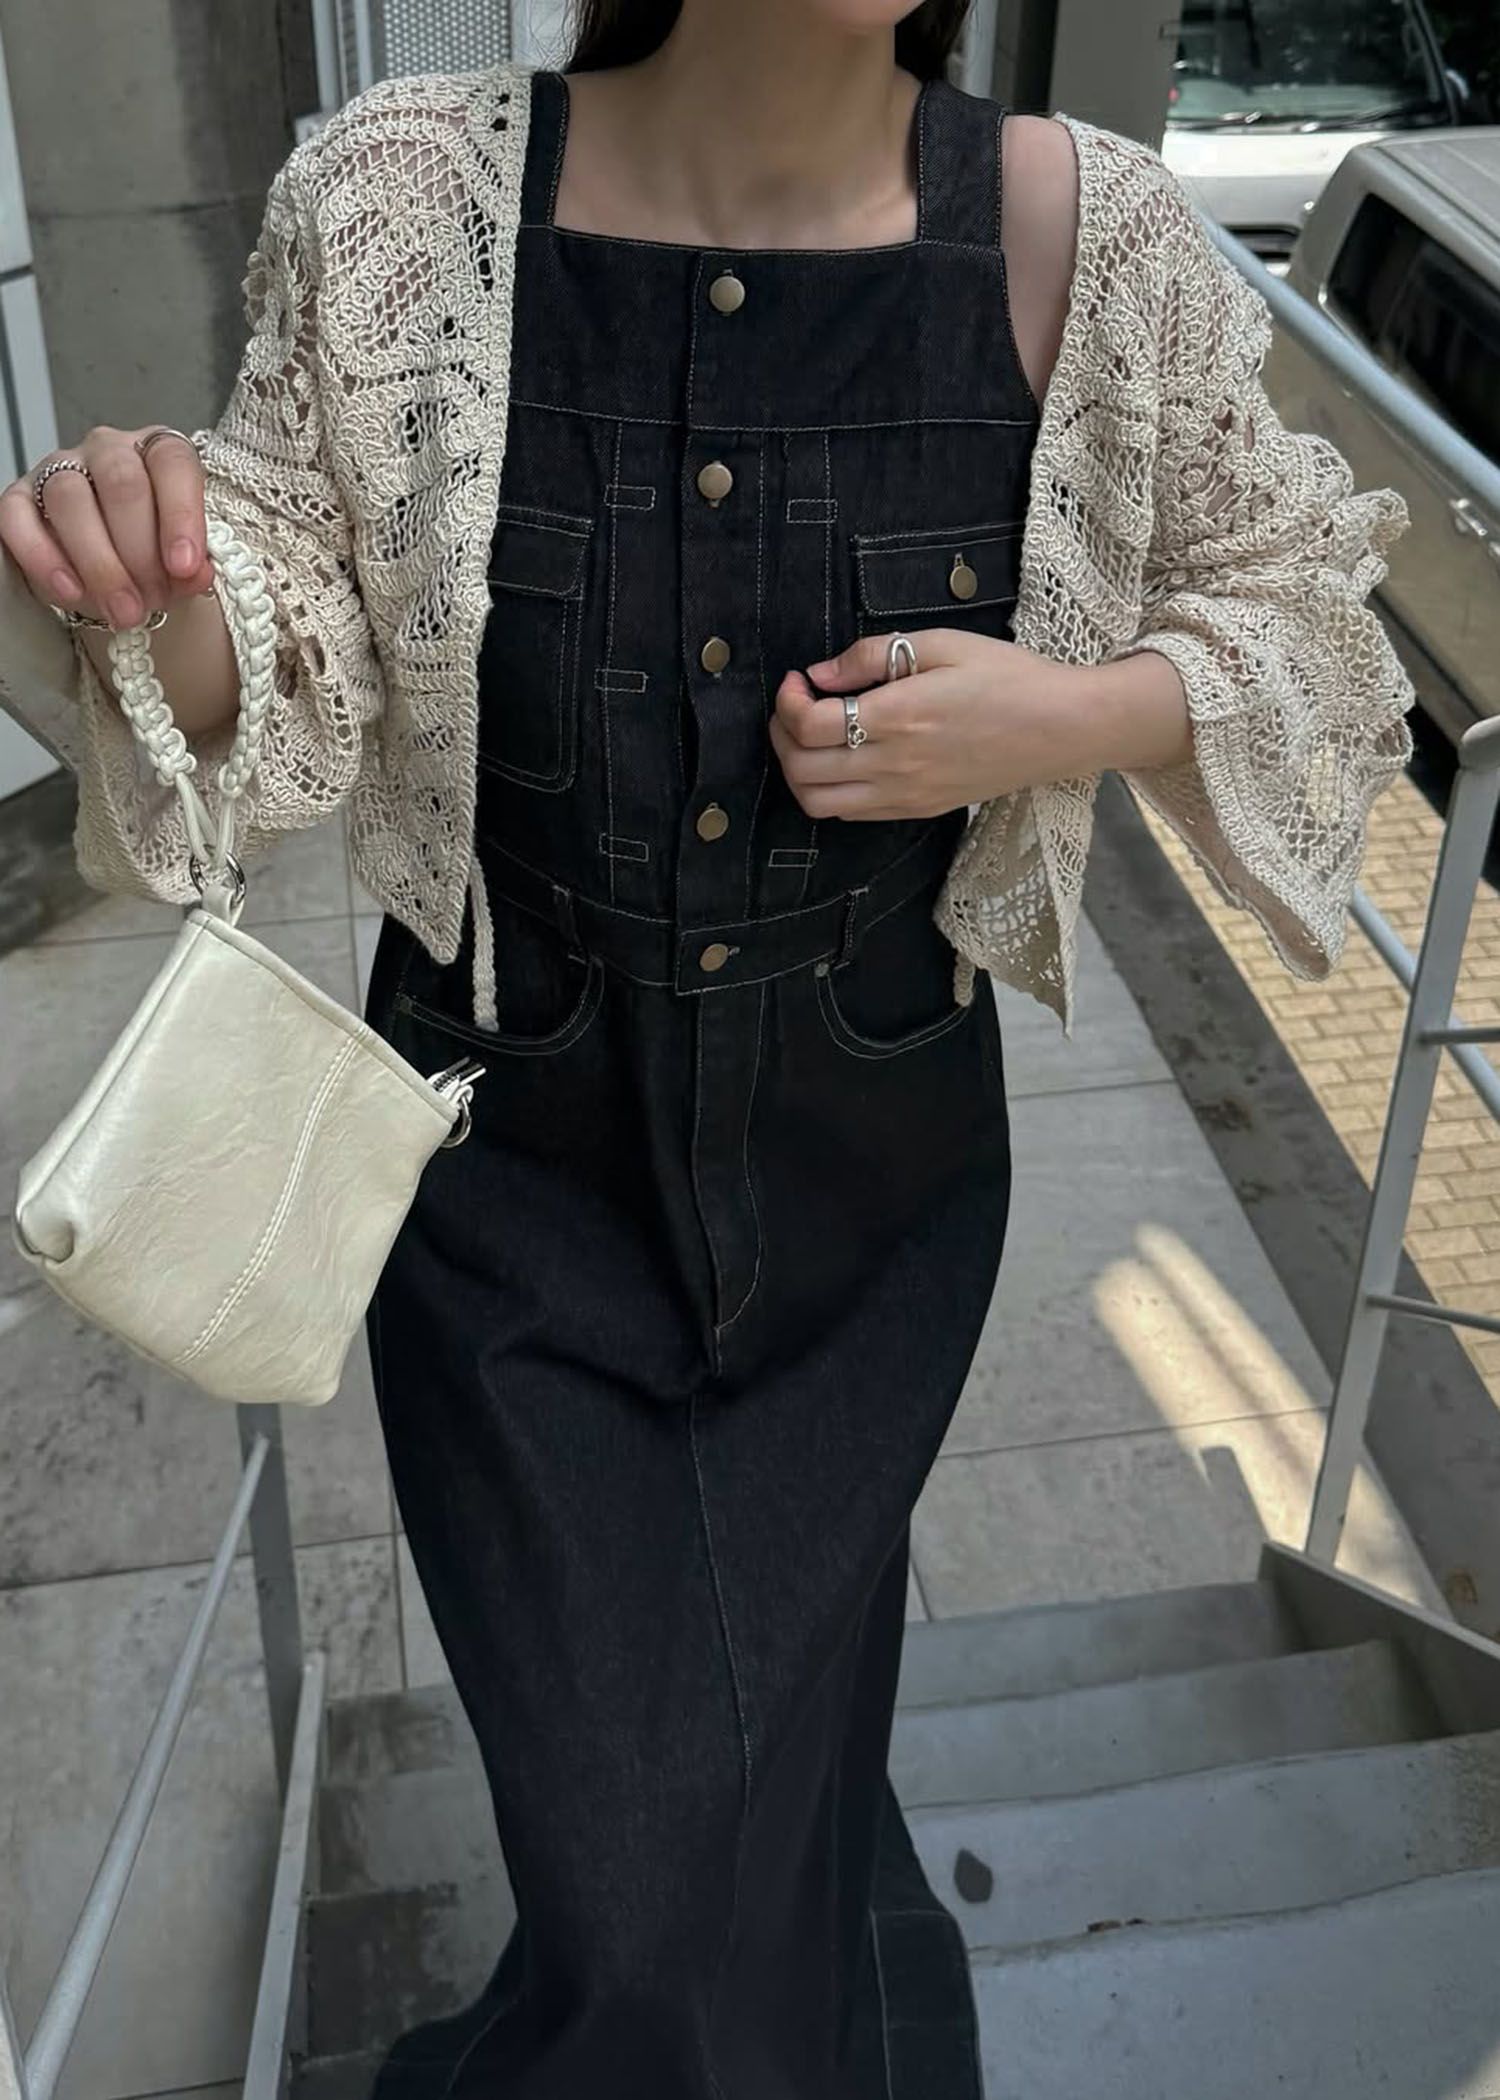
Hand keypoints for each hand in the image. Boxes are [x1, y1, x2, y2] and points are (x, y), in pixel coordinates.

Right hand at [0, 425, 215, 632]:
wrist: (116, 574)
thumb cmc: (155, 556)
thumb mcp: (181, 564)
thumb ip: (192, 566)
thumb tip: (195, 573)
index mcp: (156, 454)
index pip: (172, 463)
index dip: (181, 516)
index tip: (184, 566)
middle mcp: (109, 451)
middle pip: (121, 483)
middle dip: (140, 553)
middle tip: (150, 601)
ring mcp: (60, 468)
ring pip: (70, 498)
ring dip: (99, 564)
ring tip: (122, 610)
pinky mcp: (20, 498)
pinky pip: (18, 517)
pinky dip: (43, 557)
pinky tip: (70, 591)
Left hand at [769, 628, 1092, 822]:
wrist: (1062, 728)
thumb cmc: (1008, 677)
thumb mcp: (942, 644)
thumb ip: (873, 654)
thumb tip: (820, 673)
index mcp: (898, 717)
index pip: (808, 725)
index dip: (787, 700)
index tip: (797, 679)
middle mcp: (895, 765)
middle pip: (801, 770)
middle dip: (781, 735)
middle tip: (794, 706)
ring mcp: (905, 796)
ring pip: (818, 803)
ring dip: (798, 770)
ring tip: (811, 737)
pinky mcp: (918, 810)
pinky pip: (850, 815)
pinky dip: (829, 790)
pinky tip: (844, 757)